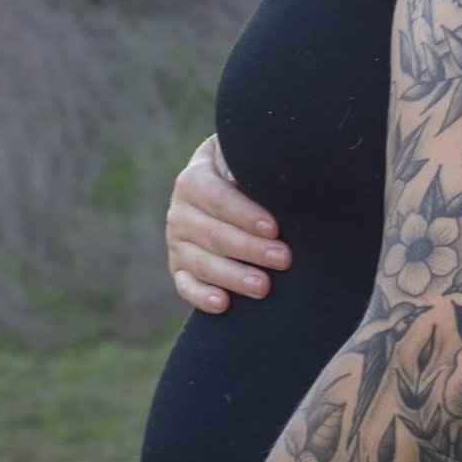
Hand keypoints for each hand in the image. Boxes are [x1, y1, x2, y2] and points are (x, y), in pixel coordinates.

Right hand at [166, 135, 291, 316]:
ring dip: (234, 276)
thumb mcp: (240, 156)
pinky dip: (201, 296)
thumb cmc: (242, 172)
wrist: (220, 186)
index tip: (274, 228)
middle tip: (283, 259)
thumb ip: (245, 162)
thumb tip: (255, 173)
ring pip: (203, 263)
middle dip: (250, 249)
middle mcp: (180, 213)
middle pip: (214, 235)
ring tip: (263, 287)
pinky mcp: (179, 269)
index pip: (218, 199)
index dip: (245, 215)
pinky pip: (186, 286)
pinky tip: (223, 304)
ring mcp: (177, 243)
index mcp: (193, 180)